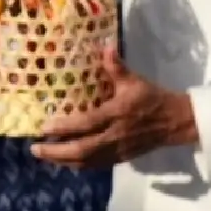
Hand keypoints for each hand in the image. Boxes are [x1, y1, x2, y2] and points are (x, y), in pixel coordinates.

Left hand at [30, 48, 196, 168]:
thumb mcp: (135, 80)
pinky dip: (78, 165)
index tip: (44, 127)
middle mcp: (115, 135)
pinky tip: (66, 162)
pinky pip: (96, 165)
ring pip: (87, 161)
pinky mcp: (121, 158)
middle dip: (56, 152)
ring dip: (63, 161)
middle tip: (35, 148)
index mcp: (117, 113)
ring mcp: (118, 150)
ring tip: (45, 156)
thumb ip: (116, 66)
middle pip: (82, 150)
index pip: (87, 124)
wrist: (175, 121)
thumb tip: (105, 45)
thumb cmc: (152, 98)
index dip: (64, 128)